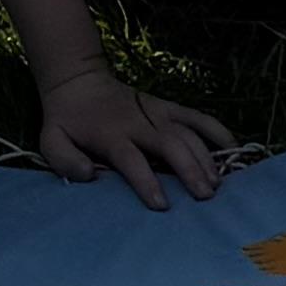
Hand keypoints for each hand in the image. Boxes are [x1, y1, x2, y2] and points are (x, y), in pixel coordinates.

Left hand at [35, 67, 230, 209]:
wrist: (78, 81)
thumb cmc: (68, 121)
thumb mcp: (51, 140)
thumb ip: (65, 160)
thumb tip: (89, 175)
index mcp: (111, 135)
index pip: (131, 159)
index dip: (146, 182)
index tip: (161, 205)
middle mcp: (139, 123)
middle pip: (170, 145)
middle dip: (189, 170)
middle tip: (205, 196)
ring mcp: (157, 113)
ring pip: (188, 134)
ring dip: (206, 158)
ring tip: (218, 184)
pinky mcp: (169, 108)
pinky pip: (198, 118)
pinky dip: (218, 132)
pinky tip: (233, 150)